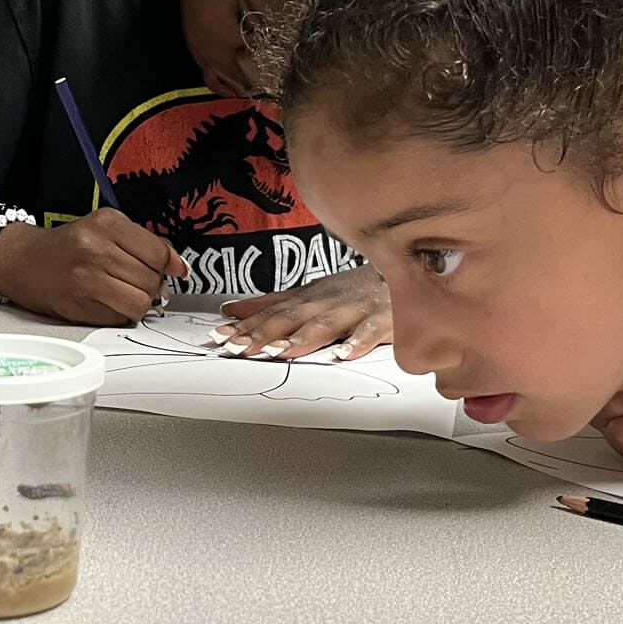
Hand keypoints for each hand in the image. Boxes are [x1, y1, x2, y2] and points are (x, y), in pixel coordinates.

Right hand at [0, 208, 186, 325]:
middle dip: (151, 285)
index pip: (158, 252)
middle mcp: (95, 249)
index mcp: (106, 223)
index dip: (167, 265)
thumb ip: (145, 244)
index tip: (168, 270)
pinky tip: (108, 301)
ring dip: (139, 302)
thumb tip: (180, 268)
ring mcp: (86, 280)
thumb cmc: (72, 246)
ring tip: (125, 292)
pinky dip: (121, 314)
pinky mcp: (79, 306)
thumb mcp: (107, 229)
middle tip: (135, 280)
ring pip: (140, 303)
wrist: (26, 262)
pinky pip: (121, 318)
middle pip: (150, 280)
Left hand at [209, 264, 391, 359]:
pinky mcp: (383, 319)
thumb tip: (229, 309)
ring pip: (325, 324)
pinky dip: (358, 341)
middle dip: (263, 333)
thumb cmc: (352, 287)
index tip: (218, 338)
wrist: (404, 269)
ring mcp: (354, 310)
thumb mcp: (307, 293)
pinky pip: (371, 331)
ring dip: (302, 338)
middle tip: (238, 348)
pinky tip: (344, 354)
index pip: (270, 314)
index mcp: (307, 299)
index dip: (244, 326)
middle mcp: (325, 303)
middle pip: (291, 319)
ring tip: (279, 352)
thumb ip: (269, 303)